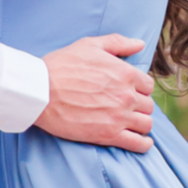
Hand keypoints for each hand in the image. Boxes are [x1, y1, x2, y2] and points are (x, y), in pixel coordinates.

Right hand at [37, 36, 155, 152]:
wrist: (40, 91)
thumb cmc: (61, 66)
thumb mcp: (90, 45)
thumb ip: (118, 43)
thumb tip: (139, 44)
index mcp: (125, 73)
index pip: (147, 85)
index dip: (139, 89)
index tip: (130, 92)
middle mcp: (127, 96)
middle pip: (147, 105)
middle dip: (139, 106)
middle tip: (126, 108)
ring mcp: (119, 117)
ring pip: (146, 124)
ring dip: (141, 124)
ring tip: (132, 124)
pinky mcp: (108, 135)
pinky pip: (138, 144)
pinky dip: (143, 144)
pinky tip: (142, 142)